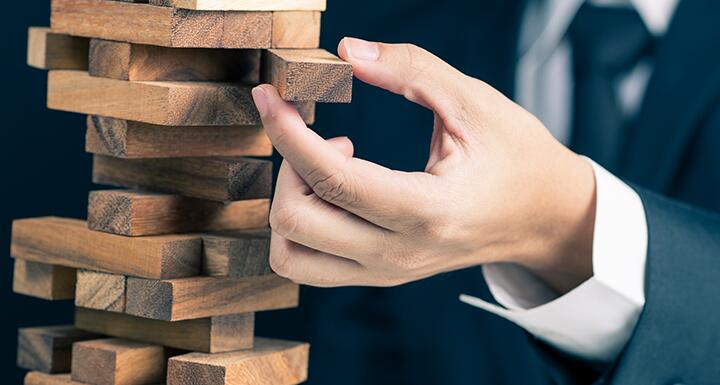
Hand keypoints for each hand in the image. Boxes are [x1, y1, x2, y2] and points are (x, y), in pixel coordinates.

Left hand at [251, 38, 596, 292]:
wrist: (544, 218)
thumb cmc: (517, 155)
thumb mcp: (474, 102)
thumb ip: (410, 68)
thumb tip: (345, 51)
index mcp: (428, 209)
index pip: (332, 179)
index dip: (287, 132)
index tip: (269, 95)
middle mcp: (400, 253)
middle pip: (296, 224)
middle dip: (287, 165)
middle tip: (315, 130)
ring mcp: (387, 271)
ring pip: (292, 257)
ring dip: (290, 203)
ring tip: (328, 166)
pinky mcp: (381, 274)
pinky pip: (311, 264)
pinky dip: (303, 225)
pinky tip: (337, 188)